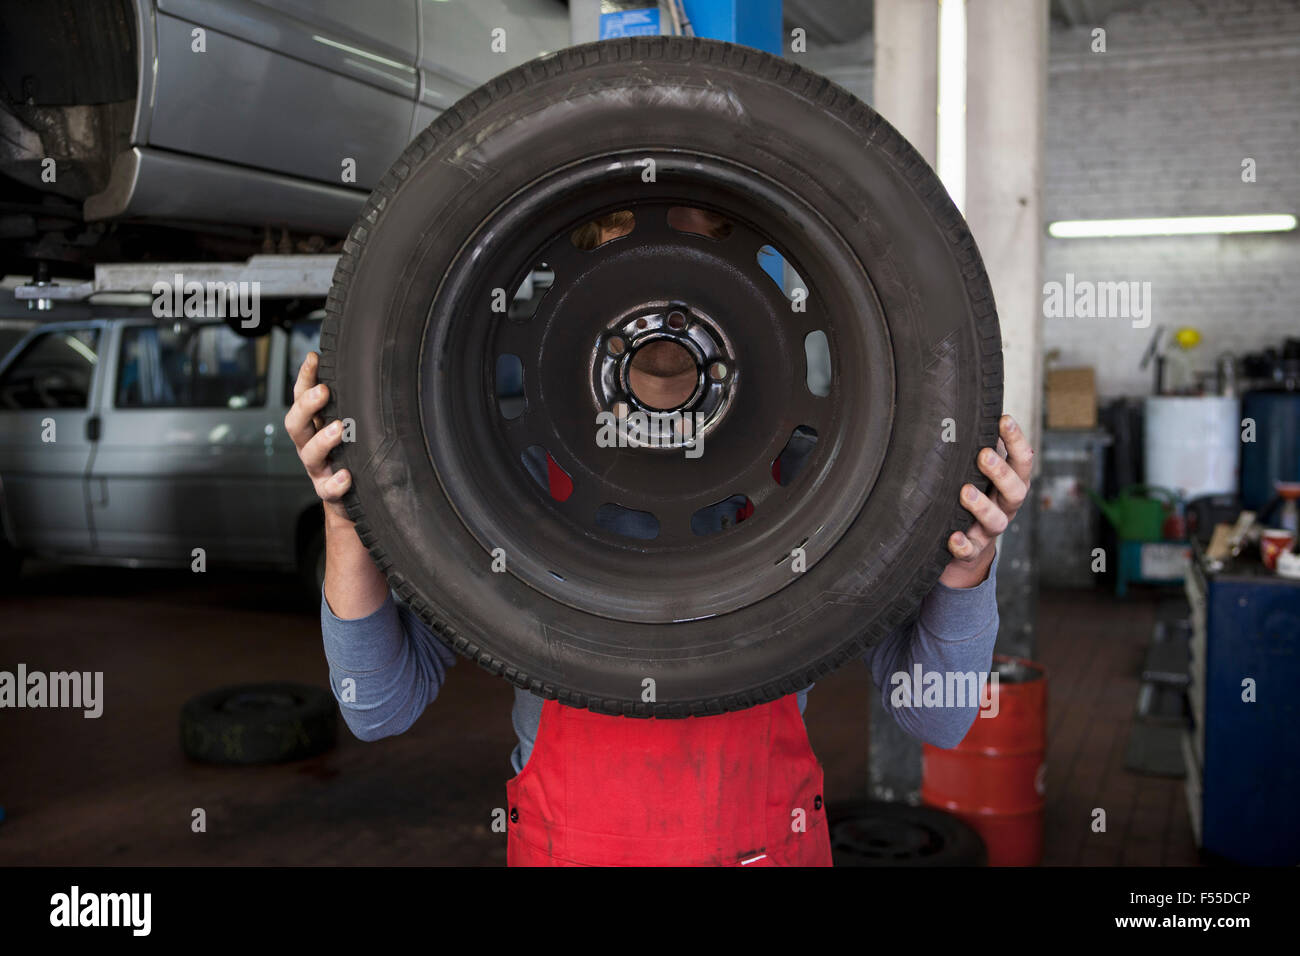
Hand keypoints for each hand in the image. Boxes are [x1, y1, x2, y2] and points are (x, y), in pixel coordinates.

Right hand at [284, 351, 351, 522]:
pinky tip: (346, 476)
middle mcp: (309, 445)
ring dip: (323, 440)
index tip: (314, 358)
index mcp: (312, 426)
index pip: (302, 397)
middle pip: (297, 424)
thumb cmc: (351, 455)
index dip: (305, 378)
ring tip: (339, 429)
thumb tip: (365, 371)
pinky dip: (336, 483)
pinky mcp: (329, 492)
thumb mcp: (348, 426)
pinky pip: (328, 489)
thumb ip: (350, 405)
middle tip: (323, 391)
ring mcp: (318, 469)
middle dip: (307, 406)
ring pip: (310, 454)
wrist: (351, 499)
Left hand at [938, 414, 1032, 588]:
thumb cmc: (973, 494)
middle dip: (1001, 472)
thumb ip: (978, 446)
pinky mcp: (972, 549)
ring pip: (996, 522)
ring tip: (964, 492)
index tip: (1003, 419)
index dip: (1016, 440)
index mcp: (1011, 482)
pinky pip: (971, 550)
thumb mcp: (978, 471)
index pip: (1022, 460)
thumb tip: (962, 408)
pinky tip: (953, 537)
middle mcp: (1005, 505)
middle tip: (983, 455)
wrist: (965, 544)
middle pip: (1016, 490)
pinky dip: (963, 544)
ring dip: (982, 506)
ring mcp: (989, 529)